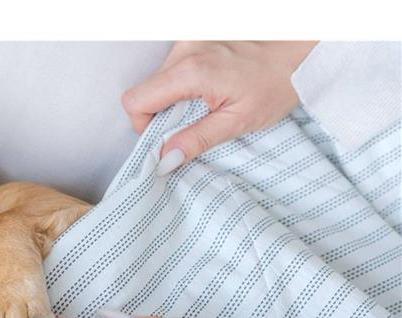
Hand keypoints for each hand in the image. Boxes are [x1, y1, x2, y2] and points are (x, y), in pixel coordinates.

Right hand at [122, 41, 316, 174]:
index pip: (135, 100)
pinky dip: (185, 84)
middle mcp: (184, 49)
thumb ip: (197, 140)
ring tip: (209, 102)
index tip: (166, 136)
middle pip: (146, 90)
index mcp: (190, 71)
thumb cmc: (278, 80)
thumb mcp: (238, 121)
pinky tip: (212, 88)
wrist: (302, 45)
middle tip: (195, 121)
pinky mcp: (195, 37)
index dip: (144, 124)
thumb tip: (166, 159)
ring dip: (175, 98)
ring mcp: (188, 40)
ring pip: (159, 80)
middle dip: (162, 113)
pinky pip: (174, 68)